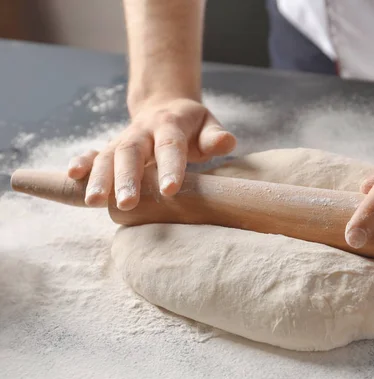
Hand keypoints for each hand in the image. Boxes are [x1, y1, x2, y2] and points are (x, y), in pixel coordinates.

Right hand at [67, 97, 235, 209]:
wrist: (165, 106)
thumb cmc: (191, 126)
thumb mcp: (208, 125)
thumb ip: (215, 136)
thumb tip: (227, 142)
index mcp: (170, 124)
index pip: (170, 145)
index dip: (170, 167)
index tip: (170, 190)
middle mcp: (143, 131)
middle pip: (132, 152)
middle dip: (127, 178)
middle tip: (126, 204)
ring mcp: (124, 139)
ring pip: (108, 155)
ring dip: (100, 178)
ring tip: (95, 201)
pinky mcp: (111, 147)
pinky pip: (93, 152)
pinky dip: (82, 163)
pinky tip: (73, 177)